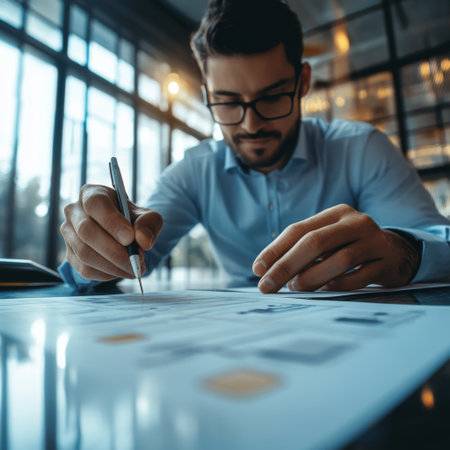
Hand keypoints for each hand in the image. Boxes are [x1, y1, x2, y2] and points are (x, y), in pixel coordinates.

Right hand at [60, 184, 162, 280]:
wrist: (123, 233)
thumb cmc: (133, 221)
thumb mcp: (147, 217)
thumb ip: (149, 224)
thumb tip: (144, 241)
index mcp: (91, 194)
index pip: (95, 204)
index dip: (111, 222)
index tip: (130, 238)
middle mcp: (74, 211)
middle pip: (86, 231)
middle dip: (114, 251)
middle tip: (135, 261)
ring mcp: (69, 234)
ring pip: (84, 253)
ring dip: (112, 266)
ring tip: (133, 268)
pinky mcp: (70, 255)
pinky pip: (85, 269)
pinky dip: (107, 274)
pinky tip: (122, 271)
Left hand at [252, 204, 419, 292]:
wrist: (396, 252)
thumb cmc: (349, 246)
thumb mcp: (327, 240)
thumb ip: (301, 250)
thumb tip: (266, 272)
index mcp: (336, 213)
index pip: (298, 230)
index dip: (274, 250)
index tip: (257, 270)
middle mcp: (356, 222)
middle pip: (314, 243)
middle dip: (286, 266)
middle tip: (267, 287)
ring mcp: (374, 241)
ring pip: (338, 261)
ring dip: (311, 278)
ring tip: (296, 288)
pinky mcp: (387, 262)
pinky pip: (358, 278)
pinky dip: (337, 286)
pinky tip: (326, 289)